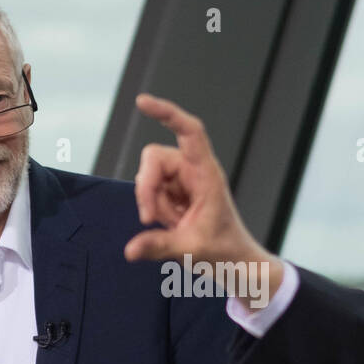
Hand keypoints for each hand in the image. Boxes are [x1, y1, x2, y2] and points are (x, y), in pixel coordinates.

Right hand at [124, 94, 283, 301]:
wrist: (232, 261)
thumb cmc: (223, 250)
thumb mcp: (192, 250)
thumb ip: (160, 247)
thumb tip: (130, 250)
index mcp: (208, 174)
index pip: (190, 132)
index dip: (167, 113)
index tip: (142, 103)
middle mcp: (194, 171)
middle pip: (155, 158)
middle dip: (146, 188)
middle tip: (151, 219)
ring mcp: (182, 181)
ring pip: (148, 178)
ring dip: (152, 203)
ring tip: (172, 225)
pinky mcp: (172, 193)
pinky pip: (150, 193)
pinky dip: (154, 210)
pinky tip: (170, 224)